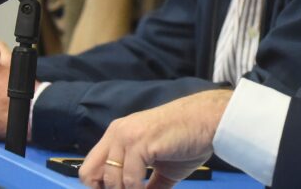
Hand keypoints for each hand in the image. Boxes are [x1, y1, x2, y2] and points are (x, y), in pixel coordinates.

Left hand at [79, 89, 231, 188]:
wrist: (210, 119)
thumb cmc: (190, 137)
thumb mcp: (162, 164)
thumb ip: (148, 183)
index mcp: (118, 134)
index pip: (90, 169)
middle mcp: (118, 133)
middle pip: (90, 176)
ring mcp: (128, 136)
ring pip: (111, 181)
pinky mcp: (141, 142)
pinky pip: (130, 180)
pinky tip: (151, 188)